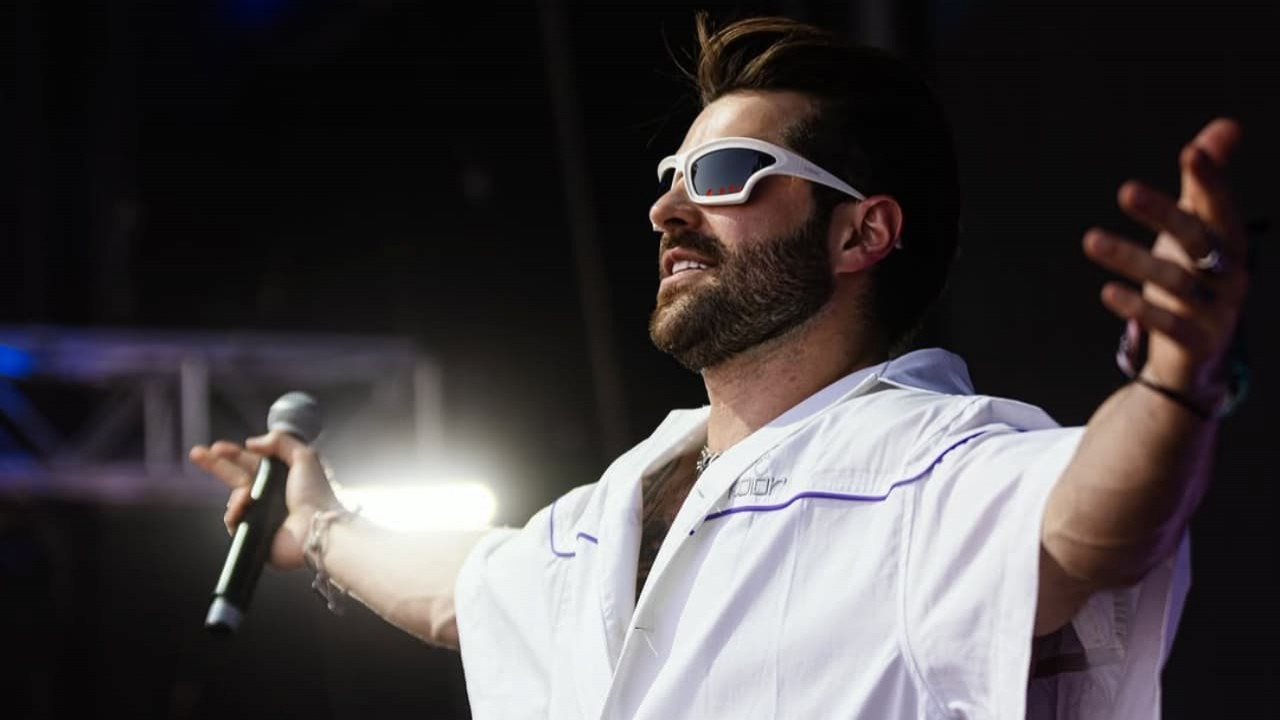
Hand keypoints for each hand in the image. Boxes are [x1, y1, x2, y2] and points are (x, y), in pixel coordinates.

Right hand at [189, 431, 342, 570]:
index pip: (251, 462)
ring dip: (235, 496)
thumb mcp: (304, 457)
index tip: (217, 446)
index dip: (233, 454)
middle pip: (234, 477)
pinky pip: (233, 521)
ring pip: (233, 500)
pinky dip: (234, 514)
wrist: (316, 529)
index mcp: (281, 477)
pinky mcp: (253, 534)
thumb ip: (280, 442)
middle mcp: (269, 495)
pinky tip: (242, 510)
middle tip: (196, 453)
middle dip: (214, 464)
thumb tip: (251, 442)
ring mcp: (260, 515)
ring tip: (247, 498)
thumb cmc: (315, 495)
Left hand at [1082, 118, 1248, 405]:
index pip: (1221, 205)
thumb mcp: (1200, 229)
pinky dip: (1138, 309)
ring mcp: (1214, 310)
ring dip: (1131, 259)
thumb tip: (1227, 126)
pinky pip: (1167, 324)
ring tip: (1090, 240)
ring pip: (1174, 280)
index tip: (1191, 152)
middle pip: (1197, 238)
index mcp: (1230, 241)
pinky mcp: (1195, 342)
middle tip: (1125, 189)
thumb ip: (1205, 183)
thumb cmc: (1196, 277)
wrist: (1200, 353)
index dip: (1210, 180)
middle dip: (1164, 212)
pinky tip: (1107, 292)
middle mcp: (1229, 273)